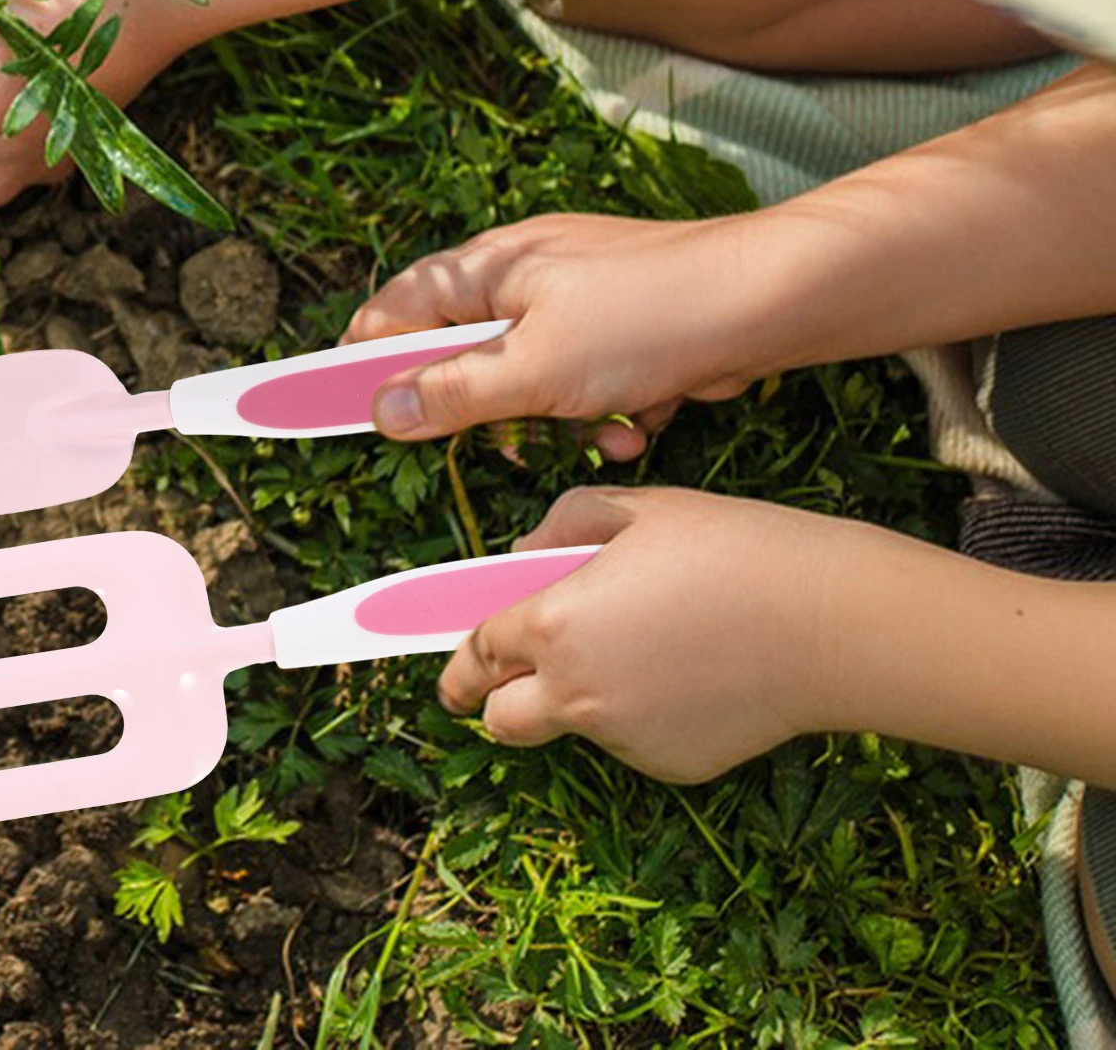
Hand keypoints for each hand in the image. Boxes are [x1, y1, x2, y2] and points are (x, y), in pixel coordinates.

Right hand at [344, 214, 773, 456]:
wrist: (766, 302)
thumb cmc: (647, 319)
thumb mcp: (536, 369)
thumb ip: (452, 394)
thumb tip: (381, 411)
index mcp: (490, 267)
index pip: (397, 307)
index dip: (364, 356)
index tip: (335, 403)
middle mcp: (526, 274)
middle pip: (465, 351)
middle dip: (488, 406)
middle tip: (503, 436)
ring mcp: (577, 298)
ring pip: (530, 378)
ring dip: (556, 419)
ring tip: (595, 432)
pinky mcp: (622, 328)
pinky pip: (584, 382)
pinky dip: (604, 412)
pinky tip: (636, 425)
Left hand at [439, 486, 837, 782]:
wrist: (827, 621)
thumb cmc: (729, 548)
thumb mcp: (633, 509)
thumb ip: (559, 526)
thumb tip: (523, 557)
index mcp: (552, 624)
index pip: (475, 653)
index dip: (455, 662)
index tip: (448, 672)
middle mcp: (575, 692)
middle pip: (501, 720)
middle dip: (497, 699)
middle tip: (521, 674)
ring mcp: (623, 737)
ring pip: (573, 726)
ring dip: (581, 697)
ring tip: (648, 642)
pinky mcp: (672, 765)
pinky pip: (632, 739)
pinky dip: (639, 713)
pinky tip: (688, 670)